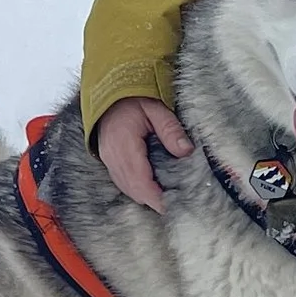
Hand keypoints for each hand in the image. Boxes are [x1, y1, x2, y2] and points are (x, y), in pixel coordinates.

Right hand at [95, 97, 193, 211]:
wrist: (108, 93)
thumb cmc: (132, 99)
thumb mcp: (155, 108)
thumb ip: (170, 129)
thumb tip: (187, 151)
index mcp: (124, 143)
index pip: (140, 179)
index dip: (156, 196)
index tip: (173, 203)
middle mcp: (112, 156)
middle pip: (133, 189)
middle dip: (154, 200)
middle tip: (176, 203)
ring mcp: (108, 160)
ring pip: (127, 188)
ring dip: (146, 195)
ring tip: (166, 197)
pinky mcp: (108, 161)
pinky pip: (122, 182)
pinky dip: (137, 188)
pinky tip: (152, 187)